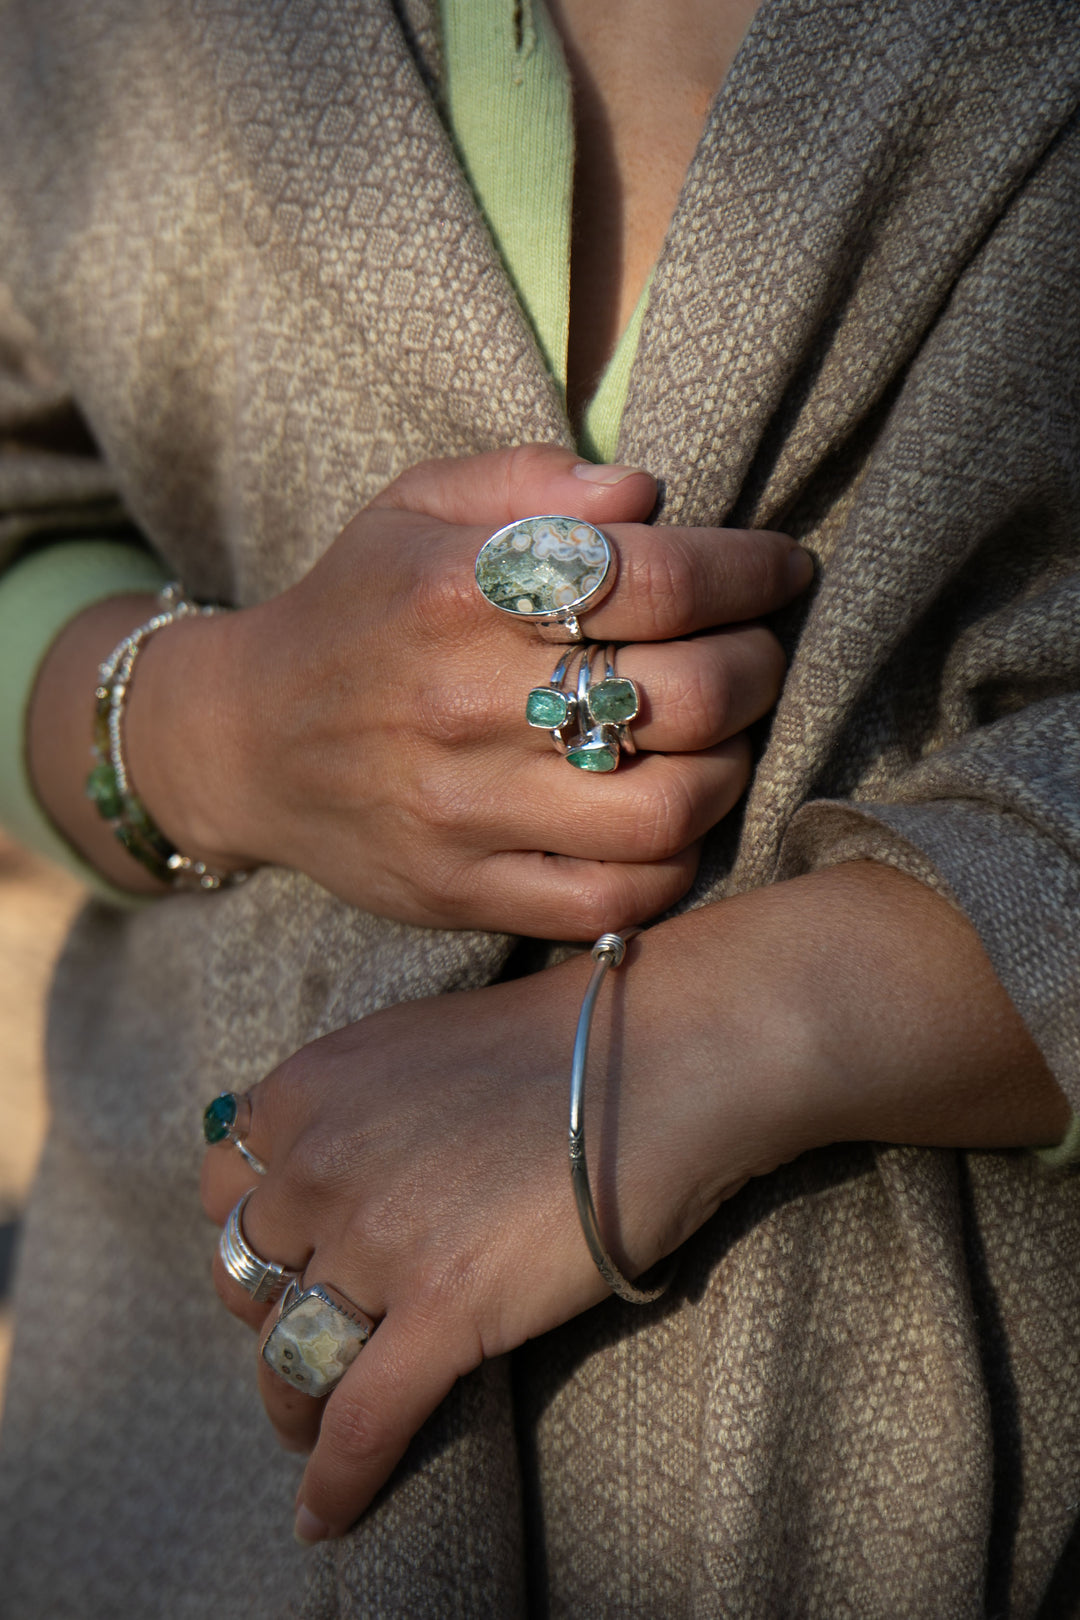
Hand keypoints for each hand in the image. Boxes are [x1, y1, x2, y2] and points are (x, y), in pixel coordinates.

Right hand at [124, 445, 810, 934]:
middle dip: (757, 667)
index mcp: (461, 589)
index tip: (779, 570)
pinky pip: (613, 901)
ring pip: (668, 810)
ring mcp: (464, 811)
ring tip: (720, 738)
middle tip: (755, 653)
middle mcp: (465, 703)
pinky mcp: (463, 890)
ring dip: (730, 768)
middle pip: (687, 697)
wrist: (247, 741)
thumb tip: (648, 493)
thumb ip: (531, 482)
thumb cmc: (354, 607)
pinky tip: (669, 820)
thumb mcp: (415, 505)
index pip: (661, 579)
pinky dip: (672, 864)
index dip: (751, 571)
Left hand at [200, 928, 796, 1543]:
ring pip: (290, 1355)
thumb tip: (336, 1166)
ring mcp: (378, 1238)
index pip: (222, 1183)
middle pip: (244, 1275)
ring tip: (311, 1428)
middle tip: (317, 1332)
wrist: (667, 1055)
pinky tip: (325, 1515)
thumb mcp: (421, 1043)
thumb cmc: (568, 1043)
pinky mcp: (443, 1310)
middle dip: (268, 1314)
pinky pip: (359, 1423)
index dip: (254, 1230)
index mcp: (312, 1086)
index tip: (288, 1259)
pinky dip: (337, 1481)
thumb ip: (357, 1103)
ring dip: (293, 1402)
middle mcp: (322, 1160)